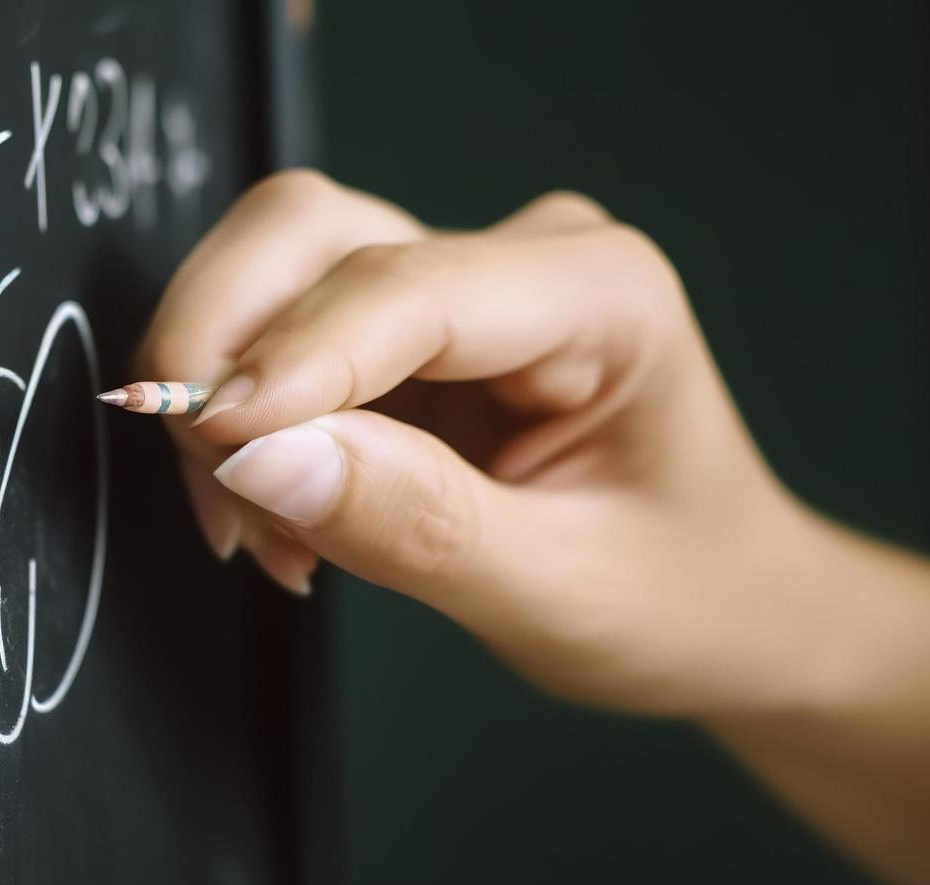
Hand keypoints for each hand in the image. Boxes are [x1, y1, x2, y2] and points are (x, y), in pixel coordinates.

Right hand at [137, 170, 821, 715]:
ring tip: (256, 530)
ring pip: (275, 270)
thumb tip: (260, 459)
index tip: (211, 440)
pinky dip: (241, 423)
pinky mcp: (404, 333)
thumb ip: (419, 524)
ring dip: (220, 387)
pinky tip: (280, 517)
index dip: (293, 358)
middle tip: (209, 485)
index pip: (408, 289)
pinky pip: (278, 337)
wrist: (720, 606)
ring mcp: (456, 286)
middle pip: (311, 234)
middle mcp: (521, 260)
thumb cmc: (679, 594)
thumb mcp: (562, 592)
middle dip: (224, 345)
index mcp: (602, 294)